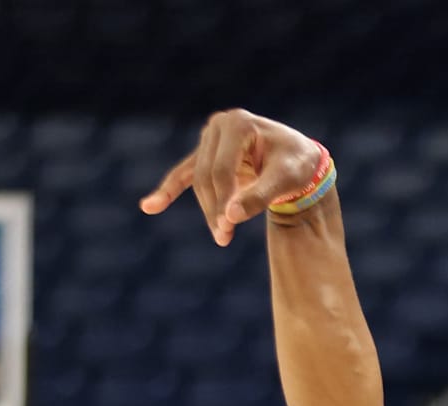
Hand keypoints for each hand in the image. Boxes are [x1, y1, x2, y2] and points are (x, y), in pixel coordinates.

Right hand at [141, 111, 325, 246]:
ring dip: (208, 209)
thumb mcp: (284, 180)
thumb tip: (230, 218)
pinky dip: (169, 190)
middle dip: (213, 209)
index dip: (222, 201)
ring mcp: (210, 139)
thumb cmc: (295, 166)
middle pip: (207, 176)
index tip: (226, 229)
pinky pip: (184, 174)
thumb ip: (259, 197)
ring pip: (199, 181)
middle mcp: (219, 126)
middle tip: (223, 239)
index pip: (221, 170)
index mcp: (238, 124)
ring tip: (222, 237)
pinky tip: (149, 207)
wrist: (298, 158)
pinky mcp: (206, 154)